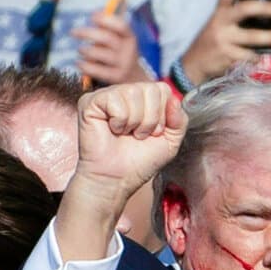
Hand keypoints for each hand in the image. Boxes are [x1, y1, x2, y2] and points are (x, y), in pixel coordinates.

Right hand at [72, 81, 186, 199]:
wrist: (116, 180)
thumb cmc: (139, 162)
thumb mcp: (170, 142)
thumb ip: (180, 120)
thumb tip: (175, 98)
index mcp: (144, 99)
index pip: (163, 89)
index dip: (163, 115)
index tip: (153, 134)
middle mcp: (126, 92)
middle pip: (150, 89)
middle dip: (150, 119)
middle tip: (138, 135)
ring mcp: (107, 95)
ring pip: (133, 93)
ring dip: (134, 122)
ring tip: (126, 134)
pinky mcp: (90, 101)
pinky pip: (115, 100)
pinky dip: (119, 121)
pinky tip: (113, 130)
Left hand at [73, 10, 153, 84]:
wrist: (134, 79)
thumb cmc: (119, 53)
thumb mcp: (119, 39)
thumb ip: (108, 27)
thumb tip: (96, 13)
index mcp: (130, 38)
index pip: (121, 26)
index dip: (106, 19)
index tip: (92, 17)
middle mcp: (129, 51)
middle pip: (107, 39)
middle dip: (88, 33)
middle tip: (73, 32)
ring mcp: (123, 66)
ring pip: (101, 54)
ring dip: (86, 50)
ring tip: (80, 50)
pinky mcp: (116, 78)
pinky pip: (98, 71)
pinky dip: (86, 66)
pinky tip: (79, 63)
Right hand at [179, 0, 270, 85]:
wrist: (193, 65)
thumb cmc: (211, 43)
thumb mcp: (218, 26)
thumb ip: (234, 19)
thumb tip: (264, 15)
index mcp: (219, 14)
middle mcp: (220, 25)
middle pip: (243, 10)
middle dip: (264, 8)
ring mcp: (224, 41)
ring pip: (252, 37)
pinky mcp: (228, 58)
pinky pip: (250, 56)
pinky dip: (263, 57)